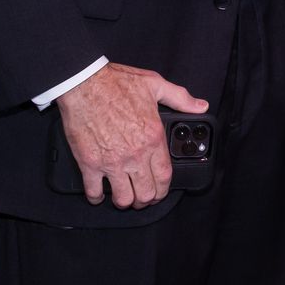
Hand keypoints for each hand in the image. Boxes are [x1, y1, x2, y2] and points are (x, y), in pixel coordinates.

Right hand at [55, 62, 207, 208]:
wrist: (84, 84)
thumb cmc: (116, 83)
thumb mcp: (155, 85)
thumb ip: (180, 98)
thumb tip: (200, 106)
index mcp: (153, 137)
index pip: (164, 176)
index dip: (164, 190)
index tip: (160, 192)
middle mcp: (135, 154)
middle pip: (146, 193)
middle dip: (146, 200)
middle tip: (143, 197)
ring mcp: (112, 161)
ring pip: (123, 198)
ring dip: (125, 201)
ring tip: (124, 196)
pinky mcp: (89, 163)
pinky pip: (94, 191)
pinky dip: (96, 197)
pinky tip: (99, 193)